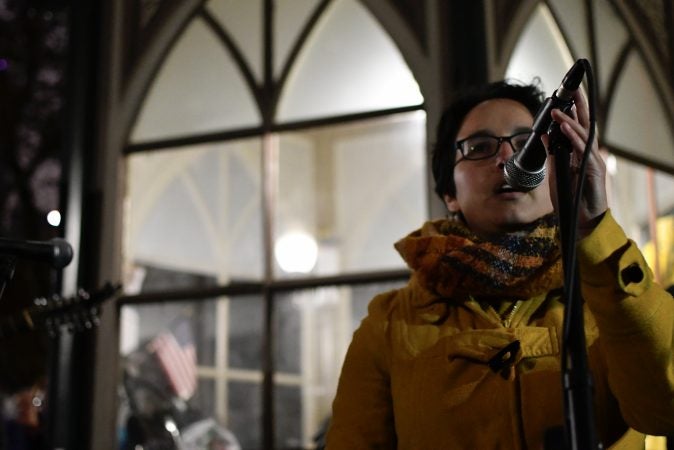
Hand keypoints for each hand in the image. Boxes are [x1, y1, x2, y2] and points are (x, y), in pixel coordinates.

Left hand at [542, 89, 607, 238]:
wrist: (582, 219)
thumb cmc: (571, 197)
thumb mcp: (556, 172)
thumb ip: (552, 153)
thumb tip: (544, 134)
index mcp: (578, 152)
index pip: (576, 126)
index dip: (571, 110)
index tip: (564, 95)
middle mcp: (587, 153)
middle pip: (585, 124)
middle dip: (579, 105)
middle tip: (573, 88)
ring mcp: (592, 160)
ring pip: (583, 134)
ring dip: (570, 121)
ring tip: (558, 110)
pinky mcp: (594, 169)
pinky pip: (582, 150)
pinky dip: (573, 138)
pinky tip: (565, 129)